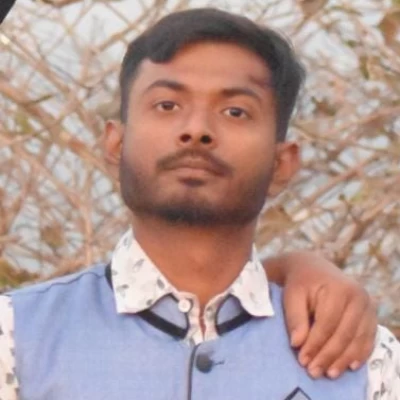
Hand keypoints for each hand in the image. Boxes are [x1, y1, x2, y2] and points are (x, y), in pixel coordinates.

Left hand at [264, 251, 376, 378]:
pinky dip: (359, 354)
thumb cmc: (300, 283)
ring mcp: (368, 305)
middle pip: (344, 334)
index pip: (327, 324)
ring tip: (329, 374)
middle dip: (328, 356)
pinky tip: (350, 366)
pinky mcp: (371, 314)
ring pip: (358, 339)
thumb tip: (297, 343)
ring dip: (344, 360)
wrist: (313, 268)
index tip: (302, 360)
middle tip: (314, 372)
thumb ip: (295, 318)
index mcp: (338, 289)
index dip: (315, 344)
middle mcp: (358, 296)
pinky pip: (368, 338)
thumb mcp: (292, 295)